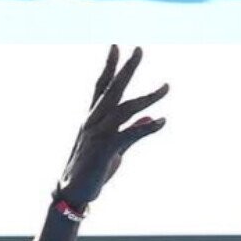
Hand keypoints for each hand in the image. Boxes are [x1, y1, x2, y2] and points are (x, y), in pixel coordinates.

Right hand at [57, 46, 167, 208]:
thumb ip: (131, 132)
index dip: (109, 67)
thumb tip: (151, 118)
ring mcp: (98, 135)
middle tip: (138, 48)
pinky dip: (146, 127)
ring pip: (125, 109)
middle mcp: (93, 122)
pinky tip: (162, 121)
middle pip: (112, 90)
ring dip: (148, 97)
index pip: (101, 86)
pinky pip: (128, 135)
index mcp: (93, 119)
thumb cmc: (91, 171)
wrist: (73, 194)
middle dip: (126, 69)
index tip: (116, 46)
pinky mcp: (105, 151)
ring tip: (167, 87)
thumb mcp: (114, 149)